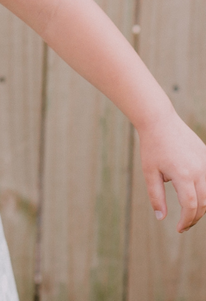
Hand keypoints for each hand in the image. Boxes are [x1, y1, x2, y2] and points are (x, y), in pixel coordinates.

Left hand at [138, 108, 205, 231]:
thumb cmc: (152, 147)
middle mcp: (199, 170)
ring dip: (201, 206)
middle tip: (184, 225)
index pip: (190, 206)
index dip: (186, 221)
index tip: (178, 229)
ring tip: (189, 213)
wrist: (159, 121)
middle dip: (195, 217)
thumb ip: (156, 196)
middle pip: (204, 203)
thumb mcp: (149, 172)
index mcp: (183, 175)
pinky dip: (205, 191)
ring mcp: (205, 163)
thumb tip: (161, 218)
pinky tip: (195, 196)